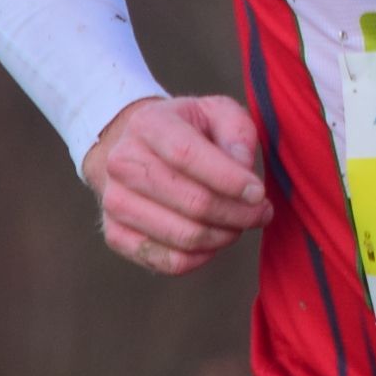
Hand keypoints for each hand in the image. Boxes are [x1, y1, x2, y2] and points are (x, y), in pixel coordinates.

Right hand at [80, 95, 272, 276]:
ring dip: (224, 236)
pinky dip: (202, 257)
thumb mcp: (216, 113)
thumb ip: (237, 132)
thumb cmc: (186, 131)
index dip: (229, 179)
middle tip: (261, 212)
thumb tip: (243, 169)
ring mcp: (114, 201)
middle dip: (238, 213)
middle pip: (192, 202)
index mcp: (148, 124)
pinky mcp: (116, 235)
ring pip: (184, 236)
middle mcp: (122, 163)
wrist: (135, 150)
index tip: (259, 193)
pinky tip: (215, 239)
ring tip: (240, 223)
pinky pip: (170, 262)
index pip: (187, 155)